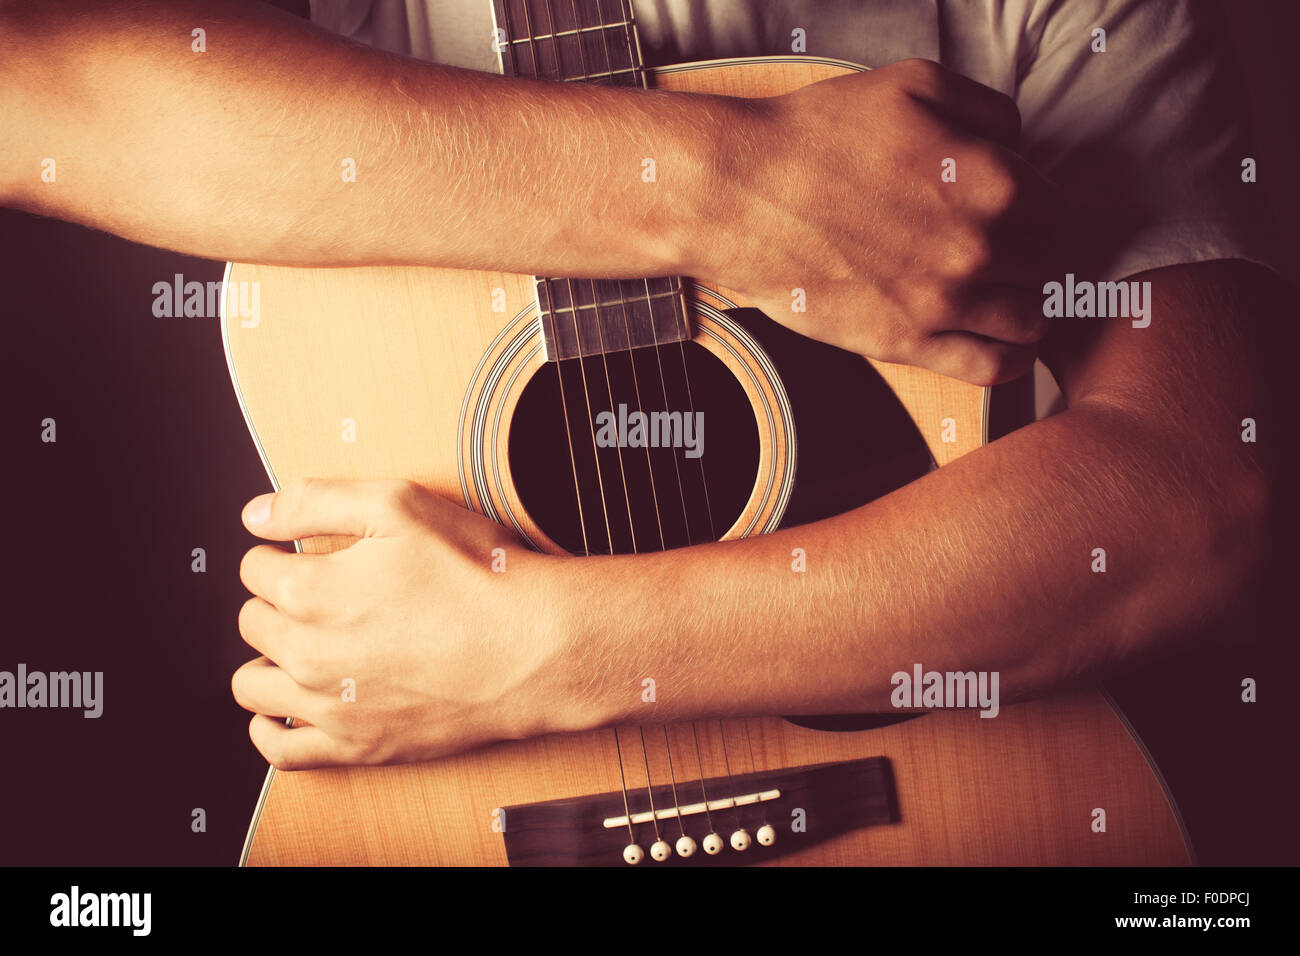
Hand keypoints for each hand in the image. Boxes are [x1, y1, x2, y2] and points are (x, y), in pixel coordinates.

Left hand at [231, 478, 571, 769]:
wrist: (535, 648)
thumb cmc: (480, 577)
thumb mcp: (400, 505)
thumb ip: (316, 500)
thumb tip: (257, 512)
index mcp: (309, 591)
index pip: (254, 567)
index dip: (281, 553)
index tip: (307, 554)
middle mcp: (307, 654)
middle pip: (251, 622)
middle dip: (276, 601)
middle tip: (321, 593)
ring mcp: (329, 707)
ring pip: (251, 685)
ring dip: (267, 660)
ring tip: (303, 644)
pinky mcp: (356, 745)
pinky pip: (279, 750)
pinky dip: (269, 728)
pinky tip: (285, 709)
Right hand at [710, 58, 1070, 384]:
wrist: (741, 195)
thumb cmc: (816, 138)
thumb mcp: (914, 84)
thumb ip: (988, 110)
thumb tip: (1020, 142)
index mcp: (993, 180)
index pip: (1065, 209)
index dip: (1052, 210)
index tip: (1035, 215)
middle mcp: (981, 247)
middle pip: (1053, 265)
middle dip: (1039, 256)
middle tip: (1015, 252)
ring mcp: (944, 302)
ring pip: (1032, 321)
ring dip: (1028, 307)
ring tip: (1005, 294)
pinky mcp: (905, 343)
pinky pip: (990, 369)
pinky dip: (1009, 359)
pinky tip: (999, 342)